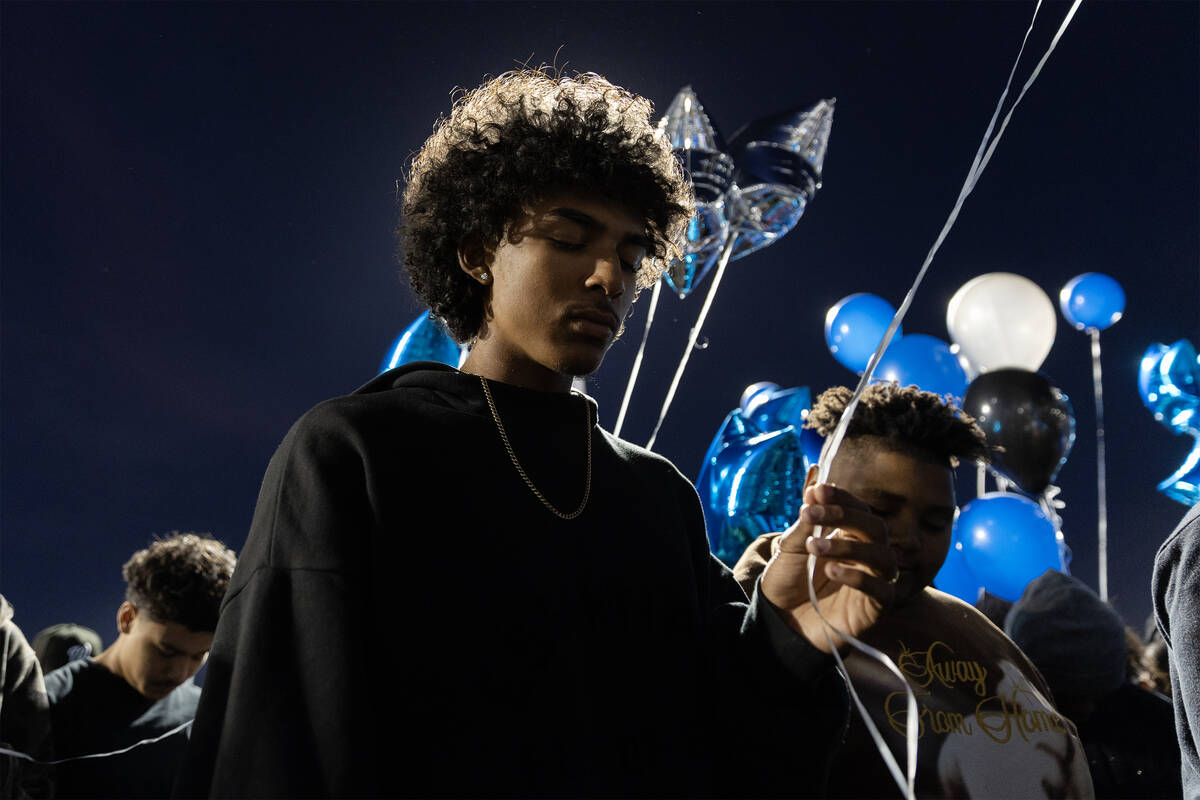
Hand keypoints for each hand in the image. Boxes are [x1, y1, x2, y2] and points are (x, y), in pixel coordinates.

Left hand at [760, 483, 897, 652]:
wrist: (780, 620)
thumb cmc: (789, 581)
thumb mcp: (792, 547)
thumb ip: (807, 520)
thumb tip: (816, 485)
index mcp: (850, 536)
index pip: (859, 510)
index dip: (842, 498)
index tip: (818, 491)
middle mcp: (867, 556)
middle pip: (876, 527)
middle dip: (845, 516)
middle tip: (810, 514)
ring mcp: (875, 581)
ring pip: (883, 556)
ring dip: (849, 546)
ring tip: (814, 546)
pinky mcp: (875, 608)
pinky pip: (882, 590)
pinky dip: (857, 577)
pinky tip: (830, 571)